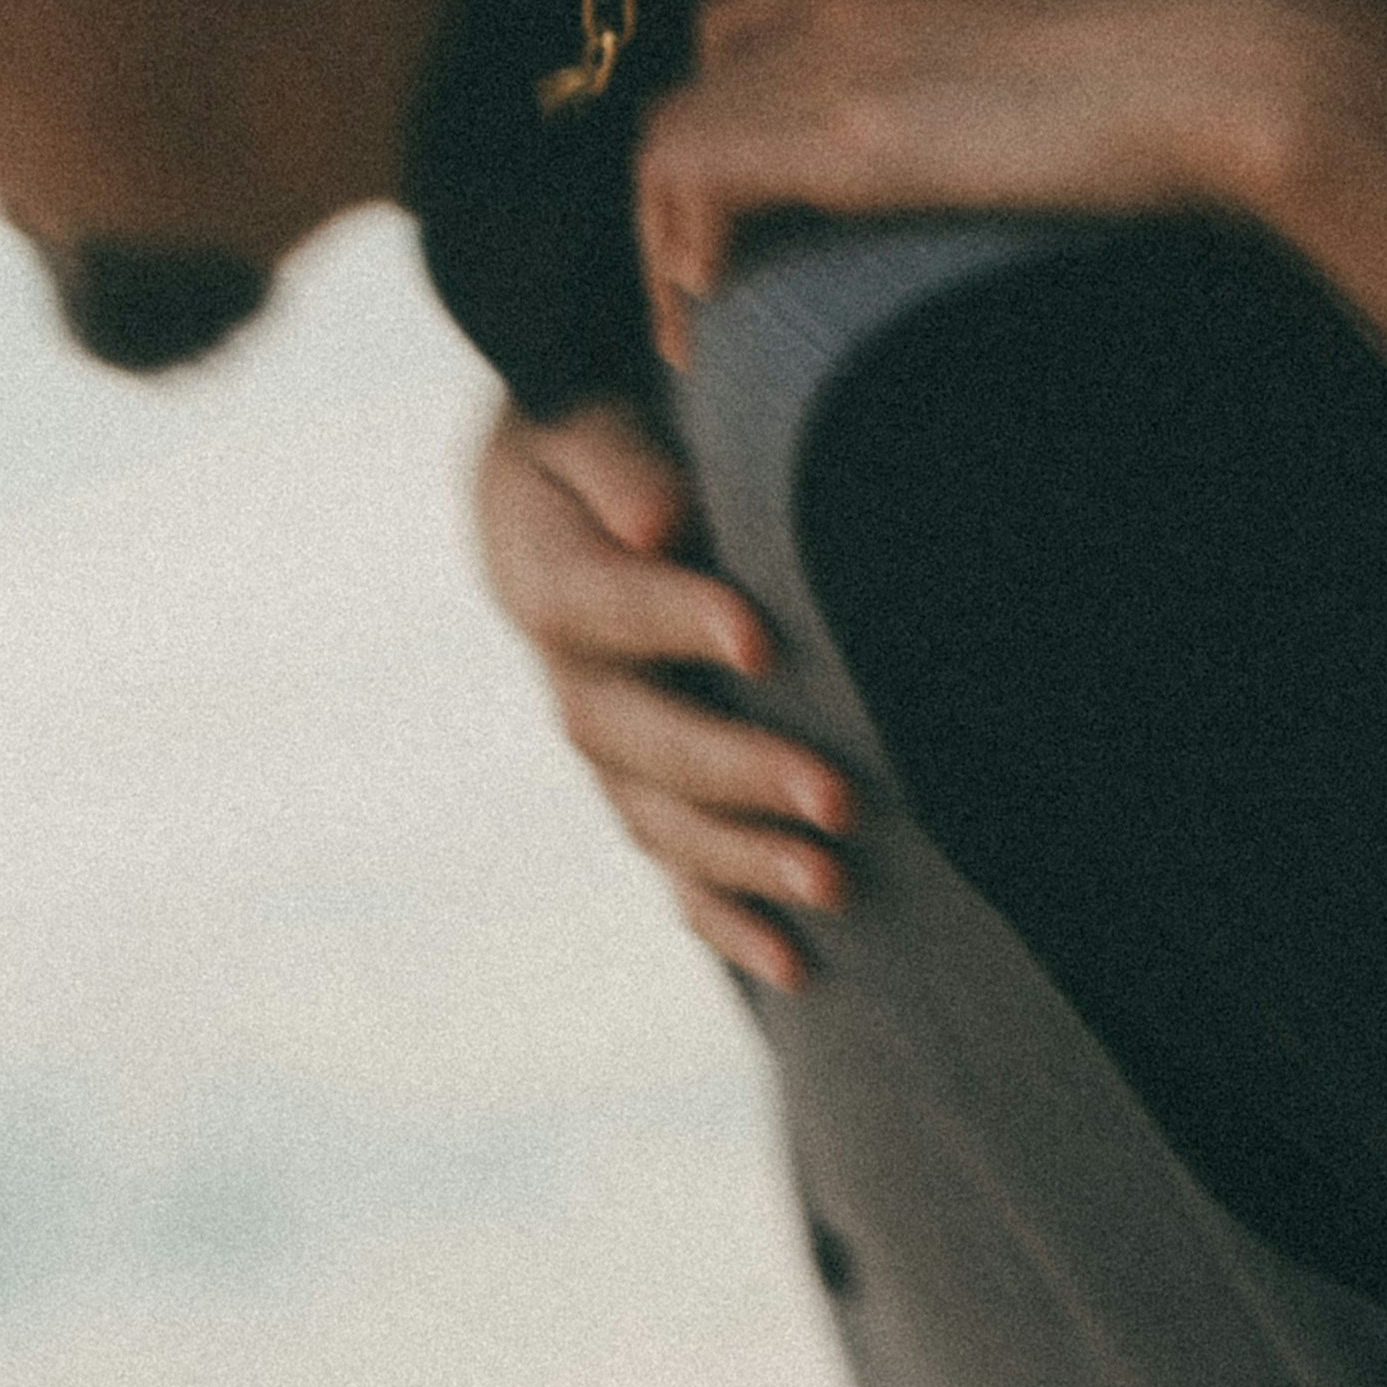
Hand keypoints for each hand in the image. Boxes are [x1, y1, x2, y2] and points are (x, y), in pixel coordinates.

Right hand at [473, 401, 852, 992]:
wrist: (554, 501)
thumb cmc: (594, 442)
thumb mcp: (582, 418)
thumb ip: (616, 458)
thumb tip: (656, 520)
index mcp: (550, 578)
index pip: (602, 605)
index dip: (674, 621)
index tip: (759, 638)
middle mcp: (572, 684)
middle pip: (640, 741)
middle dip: (738, 774)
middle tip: (837, 798)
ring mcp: (609, 756)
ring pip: (661, 823)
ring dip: (746, 861)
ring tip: (834, 883)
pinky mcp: (644, 801)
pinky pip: (677, 877)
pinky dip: (732, 926)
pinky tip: (798, 968)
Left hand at [633, 0, 1337, 368]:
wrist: (1253, 72)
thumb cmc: (1239, 44)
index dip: (790, 79)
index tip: (807, 178)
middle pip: (729, 40)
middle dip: (717, 139)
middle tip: (734, 245)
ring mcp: (845, 30)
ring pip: (688, 108)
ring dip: (674, 209)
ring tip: (697, 306)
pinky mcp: (838, 119)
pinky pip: (687, 163)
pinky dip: (674, 231)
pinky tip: (704, 299)